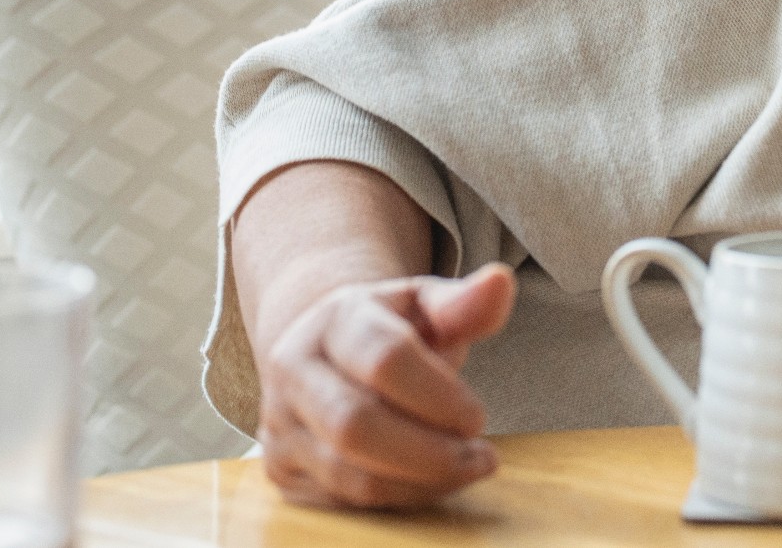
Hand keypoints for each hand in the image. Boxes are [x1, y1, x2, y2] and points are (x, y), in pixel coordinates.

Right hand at [257, 264, 515, 509]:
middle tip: (480, 457)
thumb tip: (501, 282)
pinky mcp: (282, 468)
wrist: (325, 349)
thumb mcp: (425, 305)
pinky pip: (343, 499)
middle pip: (356, 425)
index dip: (438, 396)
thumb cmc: (388, 328)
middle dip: (430, 452)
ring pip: (348, 474)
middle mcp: (294, 369)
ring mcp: (280, 423)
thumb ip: (464, 304)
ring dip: (419, 482)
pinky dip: (398, 497)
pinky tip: (432, 481)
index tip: (479, 418)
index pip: (384, 359)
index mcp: (335, 319)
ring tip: (466, 468)